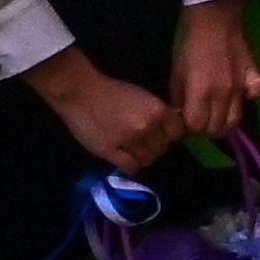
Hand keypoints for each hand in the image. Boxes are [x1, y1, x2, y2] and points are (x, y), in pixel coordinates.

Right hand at [26, 44, 185, 170]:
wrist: (81, 92)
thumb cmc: (113, 91)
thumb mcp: (144, 97)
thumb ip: (160, 113)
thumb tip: (174, 125)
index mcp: (158, 111)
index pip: (178, 133)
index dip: (171, 135)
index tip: (163, 134)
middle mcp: (147, 127)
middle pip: (163, 148)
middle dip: (156, 146)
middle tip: (145, 143)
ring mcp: (129, 141)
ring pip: (148, 160)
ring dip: (143, 157)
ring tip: (134, 151)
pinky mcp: (110, 151)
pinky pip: (130, 167)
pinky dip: (131, 166)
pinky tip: (126, 159)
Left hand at [168, 0, 259, 142]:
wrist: (213, 20)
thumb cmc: (189, 45)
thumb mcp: (175, 72)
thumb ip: (178, 98)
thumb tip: (180, 115)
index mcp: (200, 92)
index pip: (196, 126)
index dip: (189, 125)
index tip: (186, 116)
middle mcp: (222, 94)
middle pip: (217, 128)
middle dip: (206, 125)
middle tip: (201, 113)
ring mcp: (241, 86)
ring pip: (236, 119)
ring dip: (225, 118)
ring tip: (218, 108)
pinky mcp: (255, 75)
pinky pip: (256, 95)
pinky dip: (248, 97)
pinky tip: (240, 92)